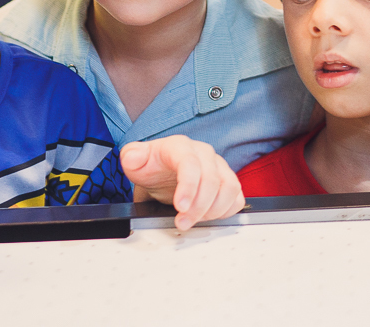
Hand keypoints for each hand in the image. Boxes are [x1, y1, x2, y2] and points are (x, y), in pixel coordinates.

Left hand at [121, 136, 244, 231]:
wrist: (162, 174)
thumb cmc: (153, 167)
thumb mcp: (135, 161)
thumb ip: (132, 156)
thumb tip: (133, 158)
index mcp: (180, 146)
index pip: (190, 163)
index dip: (188, 186)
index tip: (180, 207)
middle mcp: (203, 153)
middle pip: (211, 179)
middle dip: (198, 206)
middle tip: (183, 222)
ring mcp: (218, 167)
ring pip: (229, 188)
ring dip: (213, 211)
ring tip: (194, 220)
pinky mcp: (227, 181)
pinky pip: (237, 197)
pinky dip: (226, 210)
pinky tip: (209, 216)